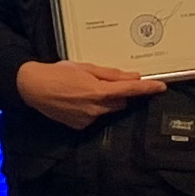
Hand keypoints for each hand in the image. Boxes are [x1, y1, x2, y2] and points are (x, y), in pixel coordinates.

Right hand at [16, 59, 166, 131]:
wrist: (33, 87)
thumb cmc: (58, 73)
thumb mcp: (86, 68)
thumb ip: (111, 75)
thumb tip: (132, 77)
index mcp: (99, 91)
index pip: (130, 91)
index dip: (147, 89)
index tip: (161, 87)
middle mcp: (96, 109)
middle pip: (119, 102)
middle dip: (118, 94)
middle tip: (103, 82)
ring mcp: (87, 120)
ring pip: (107, 110)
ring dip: (103, 101)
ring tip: (83, 90)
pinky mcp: (79, 126)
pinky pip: (94, 117)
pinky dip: (91, 109)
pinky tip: (77, 101)